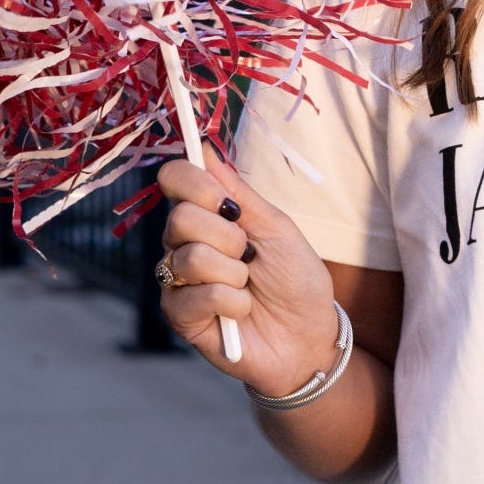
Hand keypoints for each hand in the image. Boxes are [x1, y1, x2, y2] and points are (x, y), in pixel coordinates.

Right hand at [156, 143, 342, 398]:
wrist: (309, 336)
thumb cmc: (296, 279)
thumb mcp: (276, 227)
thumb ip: (237, 192)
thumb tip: (203, 148)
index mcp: (207, 215)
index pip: (175, 179)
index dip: (195, 183)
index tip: (227, 203)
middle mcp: (184, 243)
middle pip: (180, 217)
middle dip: (228, 236)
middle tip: (250, 255)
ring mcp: (178, 281)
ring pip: (189, 257)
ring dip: (233, 272)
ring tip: (249, 284)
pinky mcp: (181, 317)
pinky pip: (195, 295)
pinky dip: (231, 301)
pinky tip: (242, 310)